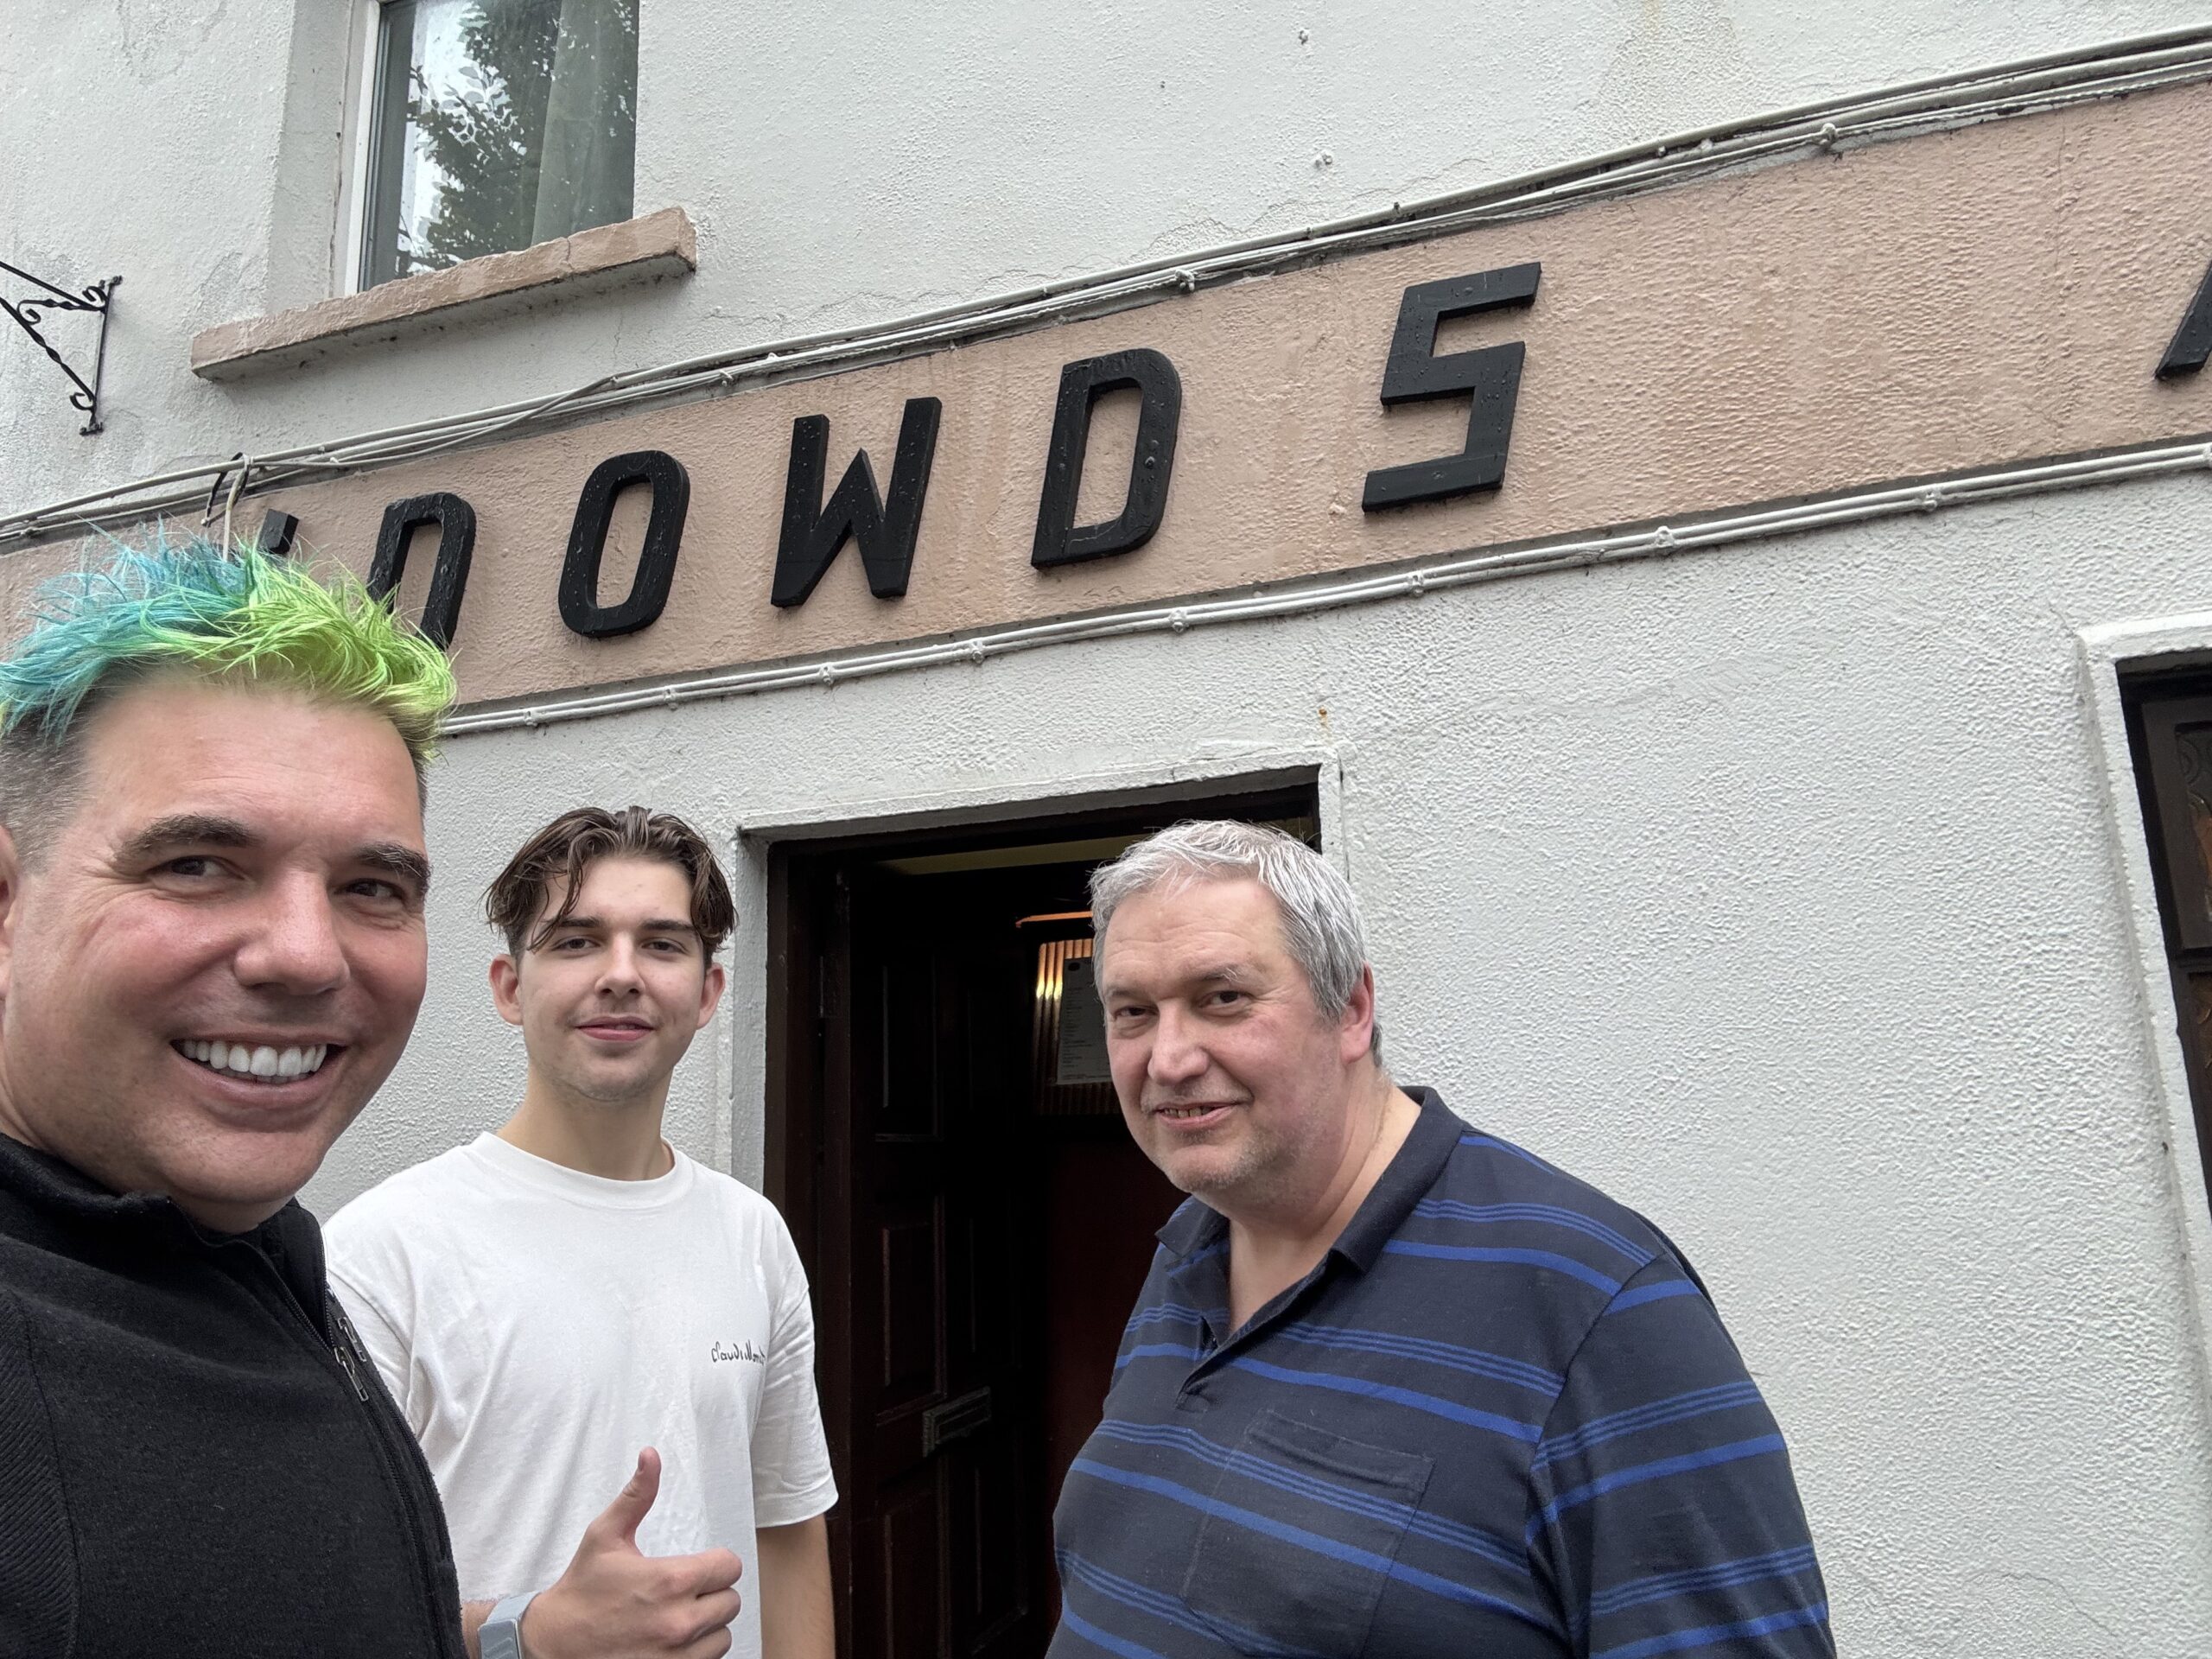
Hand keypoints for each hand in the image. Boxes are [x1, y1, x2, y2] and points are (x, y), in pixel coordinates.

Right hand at [521, 1448, 744, 1658]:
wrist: (552, 1644)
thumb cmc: (581, 1590)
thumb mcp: (605, 1536)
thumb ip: (636, 1495)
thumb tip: (651, 1455)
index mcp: (670, 1580)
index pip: (730, 1567)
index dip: (716, 1563)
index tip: (697, 1568)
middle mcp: (679, 1621)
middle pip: (731, 1601)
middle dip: (712, 1594)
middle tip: (686, 1592)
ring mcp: (676, 1655)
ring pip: (723, 1636)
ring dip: (708, 1627)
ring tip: (679, 1617)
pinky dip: (697, 1651)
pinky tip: (674, 1641)